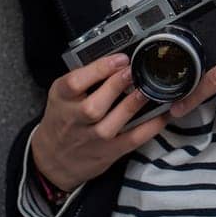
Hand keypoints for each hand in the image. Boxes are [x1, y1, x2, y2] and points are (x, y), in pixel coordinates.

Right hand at [30, 53, 170, 191]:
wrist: (54, 158)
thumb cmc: (63, 119)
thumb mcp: (63, 95)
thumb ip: (84, 79)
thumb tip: (117, 58)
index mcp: (61, 99)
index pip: (75, 83)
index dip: (99, 70)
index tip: (119, 58)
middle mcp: (74, 120)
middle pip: (93, 106)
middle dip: (116, 86)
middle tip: (133, 71)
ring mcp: (91, 138)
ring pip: (112, 124)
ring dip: (132, 105)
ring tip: (147, 89)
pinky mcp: (108, 152)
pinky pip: (132, 139)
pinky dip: (150, 127)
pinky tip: (162, 114)